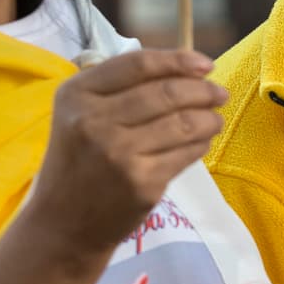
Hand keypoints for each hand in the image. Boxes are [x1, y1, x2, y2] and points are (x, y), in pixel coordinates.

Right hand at [23, 47, 226, 272]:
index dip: (177, 60)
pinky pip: (185, 154)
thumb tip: (186, 67)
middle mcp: (94, 121)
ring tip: (216, 118)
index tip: (205, 64)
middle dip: (202, 90)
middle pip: (166, 93)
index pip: (138, 64)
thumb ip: (121, 86)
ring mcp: (119, 154)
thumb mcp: (80, 113)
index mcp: (77, 94)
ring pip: (183, 123)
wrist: (63, 224)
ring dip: (209, 117)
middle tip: (219, 93)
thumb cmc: (78, 160)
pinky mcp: (141, 183)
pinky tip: (203, 141)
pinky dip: (201, 143)